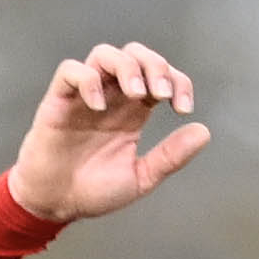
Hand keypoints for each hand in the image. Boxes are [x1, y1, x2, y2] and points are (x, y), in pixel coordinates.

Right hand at [8, 42, 207, 225]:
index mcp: (133, 111)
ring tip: (136, 94)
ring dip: (126, 66)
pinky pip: (70, 71)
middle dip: (154, 66)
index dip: (178, 82)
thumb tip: (204, 132)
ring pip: (105, 54)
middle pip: (135, 54)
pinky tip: (98, 105)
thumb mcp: (141, 177)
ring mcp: (84, 96)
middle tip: (161, 94)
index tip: (183, 109)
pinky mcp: (58, 101)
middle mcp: (111, 97)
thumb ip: (170, 156)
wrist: (55, 204)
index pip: (160, 76)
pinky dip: (87, 80)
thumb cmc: (93, 190)